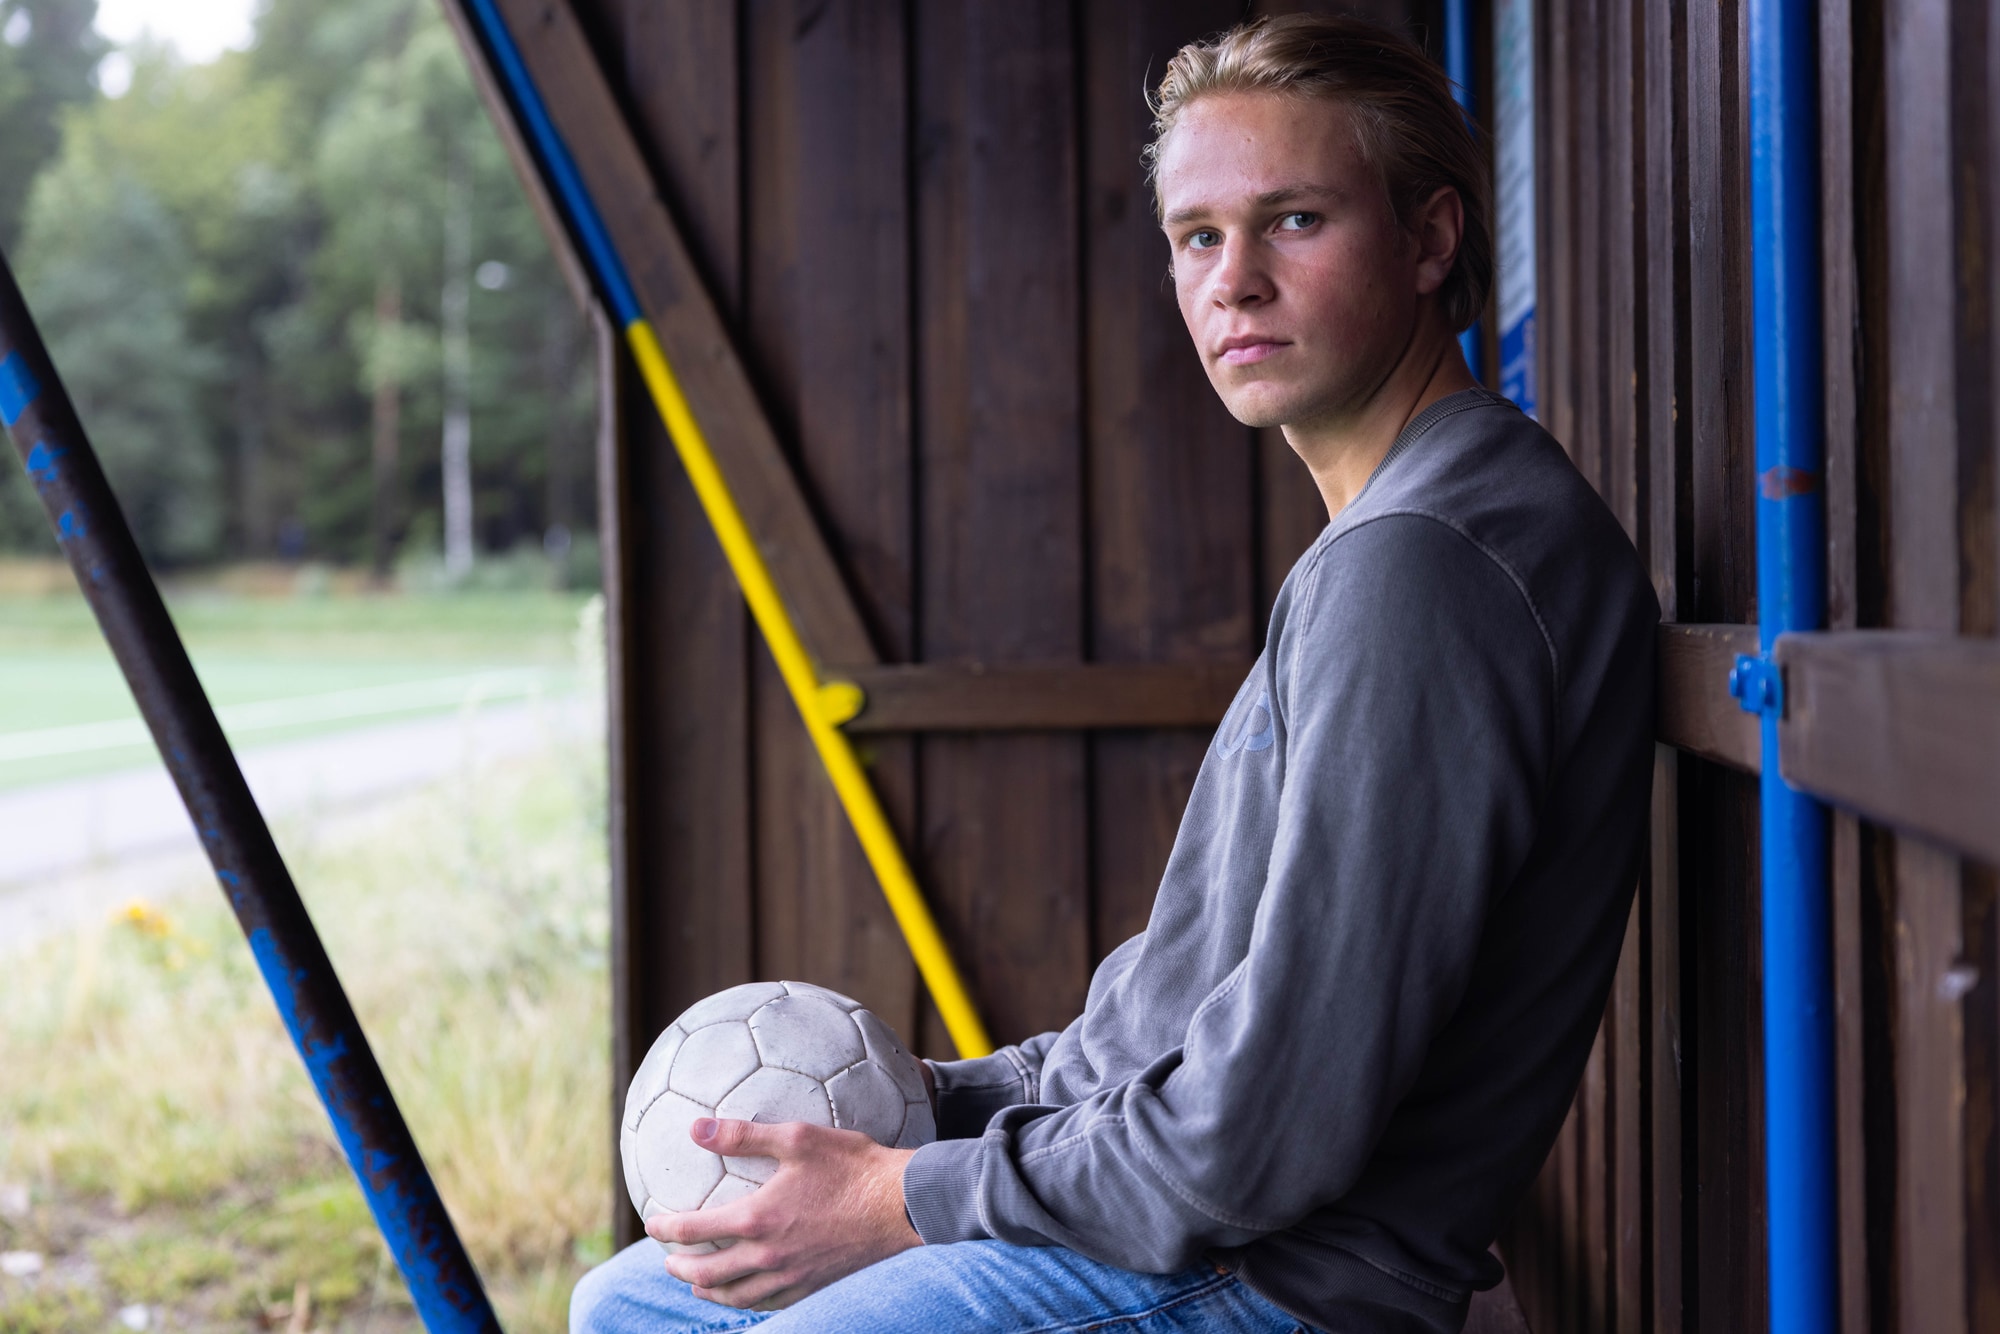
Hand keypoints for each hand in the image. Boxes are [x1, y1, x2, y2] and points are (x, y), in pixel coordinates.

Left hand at [646, 1117, 921, 1310]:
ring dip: (708, 1292)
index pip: (694, 1230)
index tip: (652, 1222)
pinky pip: (769, 1303)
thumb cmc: (852, 1166)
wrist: (902, 1205)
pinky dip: (746, 1300)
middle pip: (707, 1273)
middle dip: (680, 1267)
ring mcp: (791, 1277)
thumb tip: (697, 1128)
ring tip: (697, 1285)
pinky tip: (746, 1293)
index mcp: (757, 1218)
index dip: (666, 1228)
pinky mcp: (813, 1286)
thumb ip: (744, 1135)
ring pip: (736, 1295)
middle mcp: (767, 1255)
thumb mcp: (797, 1138)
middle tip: (667, 1259)